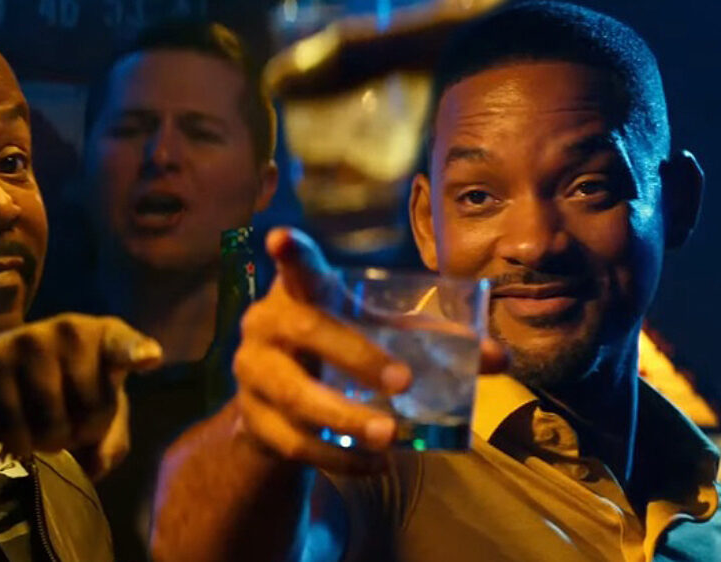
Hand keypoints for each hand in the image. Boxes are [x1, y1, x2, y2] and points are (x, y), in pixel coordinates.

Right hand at [0, 313, 161, 457]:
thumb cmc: (60, 389)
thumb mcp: (96, 409)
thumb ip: (112, 439)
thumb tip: (97, 464)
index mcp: (103, 336)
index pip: (123, 345)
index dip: (136, 352)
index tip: (151, 358)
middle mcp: (69, 331)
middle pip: (93, 409)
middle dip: (83, 429)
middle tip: (68, 416)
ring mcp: (29, 341)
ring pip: (53, 426)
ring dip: (49, 441)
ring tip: (42, 422)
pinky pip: (16, 432)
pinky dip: (19, 444)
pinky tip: (16, 427)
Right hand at [232, 228, 506, 473]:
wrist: (276, 408)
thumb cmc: (336, 353)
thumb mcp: (374, 336)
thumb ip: (429, 342)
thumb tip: (498, 358)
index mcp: (300, 292)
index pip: (296, 266)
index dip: (291, 252)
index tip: (283, 238)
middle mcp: (268, 325)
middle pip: (306, 331)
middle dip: (355, 355)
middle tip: (402, 383)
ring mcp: (254, 374)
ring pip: (296, 395)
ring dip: (344, 417)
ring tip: (389, 436)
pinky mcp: (254, 421)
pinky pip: (296, 442)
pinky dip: (339, 457)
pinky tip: (375, 464)